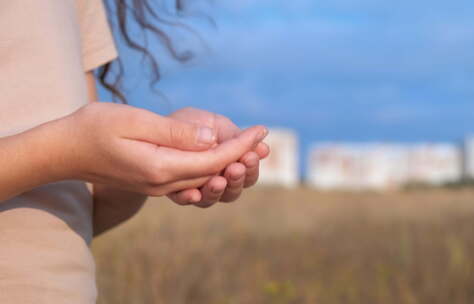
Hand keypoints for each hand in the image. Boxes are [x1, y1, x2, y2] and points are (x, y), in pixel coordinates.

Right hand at [58, 102, 267, 195]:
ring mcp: (159, 187)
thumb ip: (174, 132)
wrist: (65, 150)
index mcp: (160, 168)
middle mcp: (163, 184)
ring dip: (229, 163)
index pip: (213, 160)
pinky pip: (191, 178)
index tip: (261, 129)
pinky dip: (210, 167)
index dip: (240, 145)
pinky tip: (221, 157)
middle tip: (263, 139)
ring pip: (204, 178)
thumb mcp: (134, 122)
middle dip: (241, 156)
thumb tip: (210, 138)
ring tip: (250, 147)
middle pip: (213, 173)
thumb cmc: (95, 128)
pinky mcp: (155, 182)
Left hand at [166, 107, 269, 207]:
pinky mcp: (174, 190)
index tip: (251, 155)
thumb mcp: (214, 124)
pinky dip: (189, 197)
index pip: (248, 170)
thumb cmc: (189, 123)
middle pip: (234, 190)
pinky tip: (193, 192)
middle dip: (238, 179)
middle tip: (236, 167)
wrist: (152, 127)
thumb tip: (265, 148)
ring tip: (218, 180)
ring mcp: (196, 187)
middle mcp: (216, 179)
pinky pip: (183, 199)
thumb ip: (235, 137)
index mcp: (230, 161)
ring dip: (217, 191)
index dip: (251, 166)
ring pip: (212, 198)